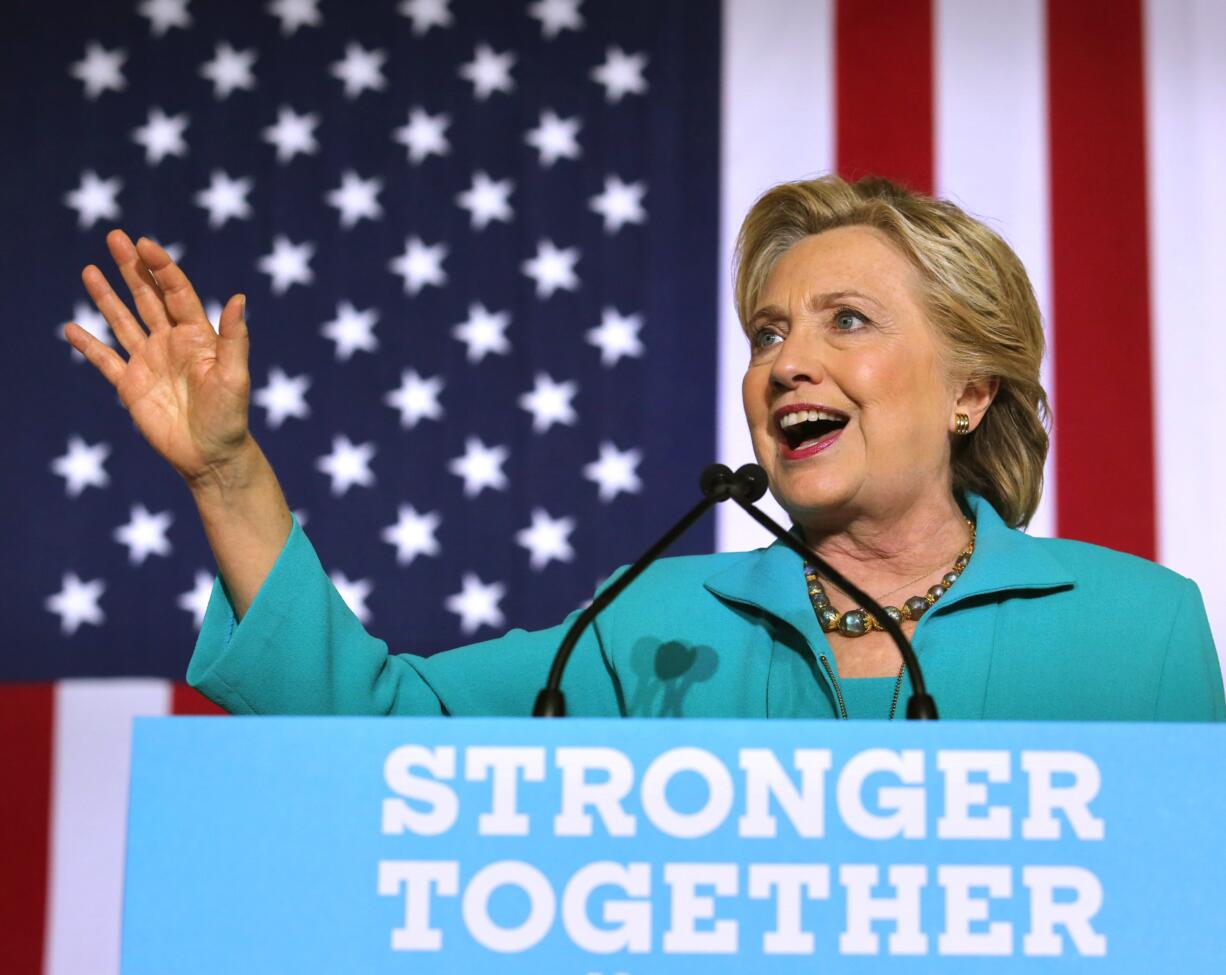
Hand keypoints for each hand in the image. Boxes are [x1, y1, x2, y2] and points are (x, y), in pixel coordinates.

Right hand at [64, 230, 254, 487]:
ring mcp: (149, 361)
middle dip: (131, 267)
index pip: (177, 292)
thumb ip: (235, 338)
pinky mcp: (130, 385)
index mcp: (198, 336)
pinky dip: (88, 345)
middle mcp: (171, 342)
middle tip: (114, 236)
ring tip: (89, 269)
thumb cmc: (230, 417)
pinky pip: (104, 360)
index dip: (161, 267)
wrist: (211, 456)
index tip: (145, 244)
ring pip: (123, 321)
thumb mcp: (236, 377)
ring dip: (106, 296)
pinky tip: (71, 328)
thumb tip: (239, 298)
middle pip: (147, 296)